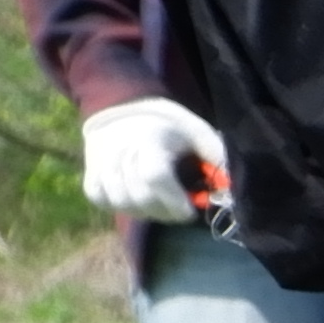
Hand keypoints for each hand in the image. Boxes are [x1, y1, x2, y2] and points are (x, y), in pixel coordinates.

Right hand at [79, 95, 227, 221]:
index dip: (174, 200)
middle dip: (165, 211)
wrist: (123, 110)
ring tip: (160, 203)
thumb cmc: (167, 126)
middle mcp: (120, 152)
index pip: (155, 176)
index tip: (188, 210)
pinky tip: (136, 199)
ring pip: (122, 203)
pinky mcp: (89, 174)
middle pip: (140, 197)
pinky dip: (120, 206)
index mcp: (149, 140)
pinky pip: (102, 201)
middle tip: (179, 210)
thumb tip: (233, 183)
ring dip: (145, 211)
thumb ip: (215, 154)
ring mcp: (100, 164)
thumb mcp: (195, 131)